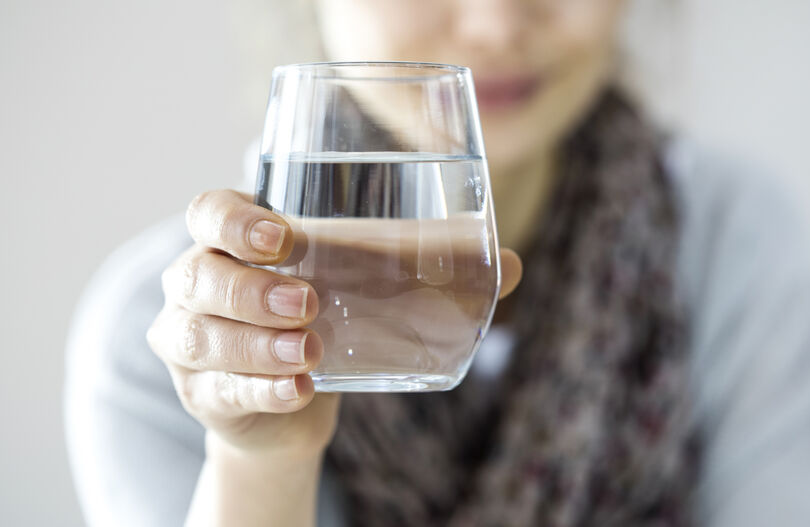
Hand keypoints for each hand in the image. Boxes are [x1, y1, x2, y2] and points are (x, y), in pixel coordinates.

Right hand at [147, 189, 521, 460]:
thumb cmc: (324, 323)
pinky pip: (220, 390)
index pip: (208, 213)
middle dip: (251, 288)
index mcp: (233, 243)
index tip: (284, 237)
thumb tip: (511, 265)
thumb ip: (425, 274)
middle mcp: (198, 285)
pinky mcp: (204, 393)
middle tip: (308, 301)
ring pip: (199, 336)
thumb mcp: (362, 291)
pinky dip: (261, 390)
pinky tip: (299, 390)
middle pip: (197, 274)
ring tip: (310, 350)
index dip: (234, 220)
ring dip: (256, 343)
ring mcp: (190, 342)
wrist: (289, 402)